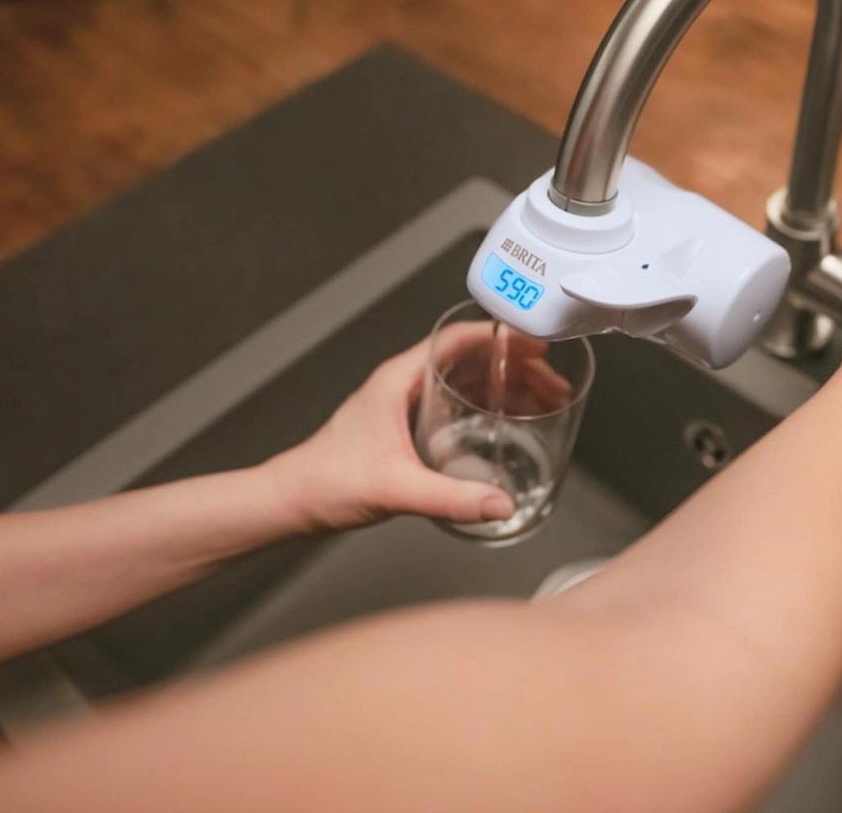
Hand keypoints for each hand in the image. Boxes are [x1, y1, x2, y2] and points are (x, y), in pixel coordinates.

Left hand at [260, 337, 518, 532]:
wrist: (293, 502)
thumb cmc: (325, 481)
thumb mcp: (396, 488)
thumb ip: (450, 498)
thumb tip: (498, 503)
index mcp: (399, 380)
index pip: (456, 339)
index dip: (498, 337)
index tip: (532, 342)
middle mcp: (403, 385)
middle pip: (469, 358)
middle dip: (512, 364)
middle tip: (549, 379)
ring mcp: (405, 405)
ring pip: (465, 380)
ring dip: (503, 384)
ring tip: (540, 397)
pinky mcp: (406, 428)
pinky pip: (456, 404)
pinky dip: (487, 406)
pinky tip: (506, 423)